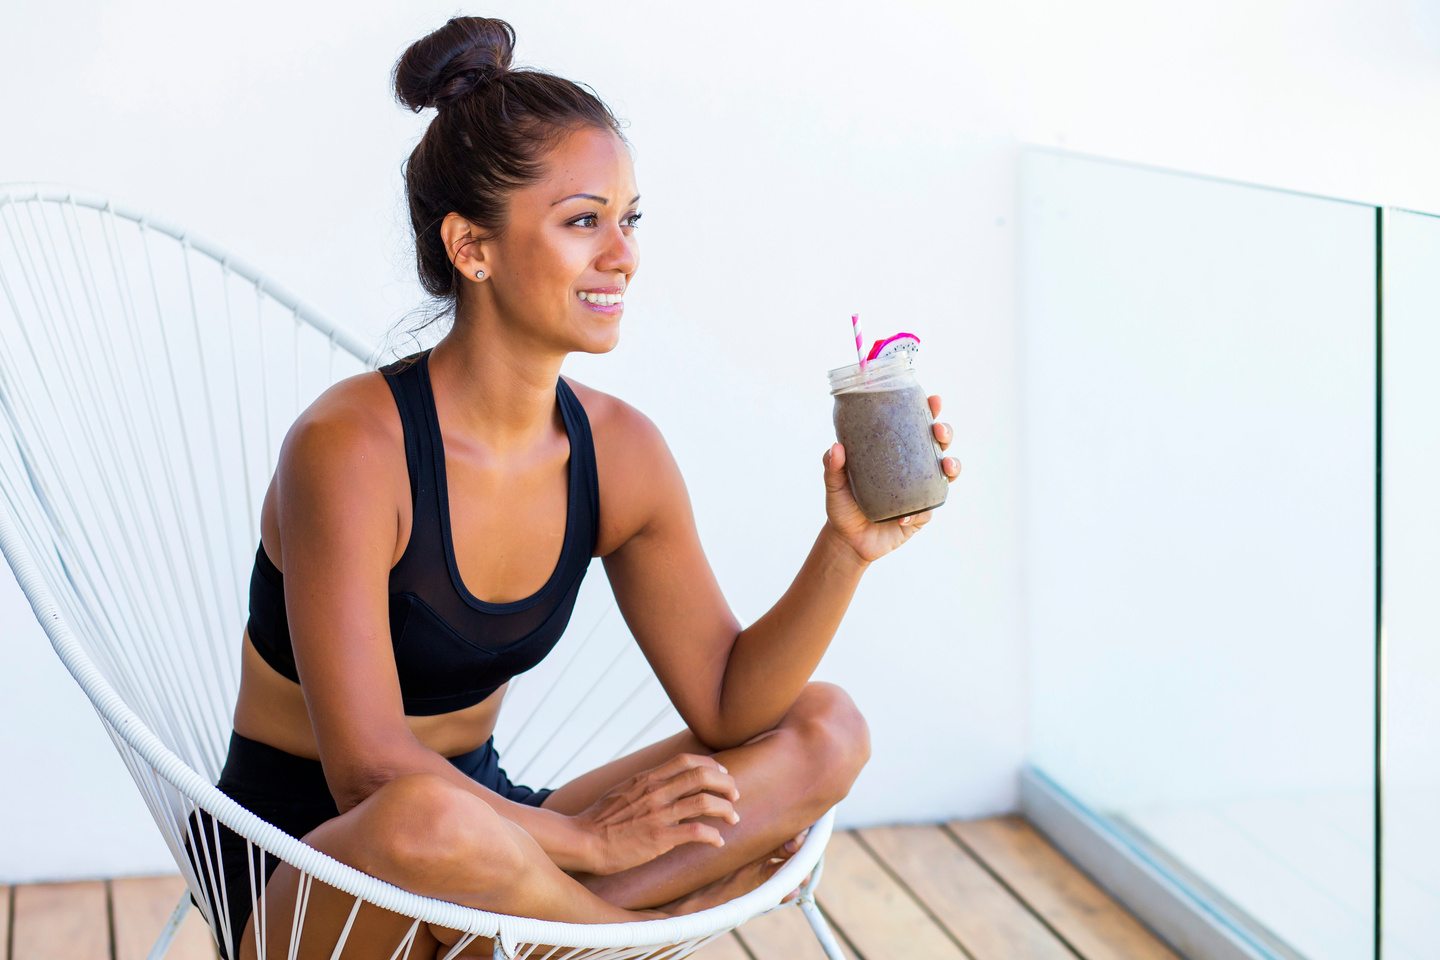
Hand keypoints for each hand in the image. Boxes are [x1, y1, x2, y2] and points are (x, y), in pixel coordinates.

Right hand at [573, 753, 739, 875]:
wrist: (583, 840)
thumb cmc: (602, 819)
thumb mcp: (625, 790)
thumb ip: (647, 784)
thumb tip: (668, 782)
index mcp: (648, 779)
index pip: (687, 761)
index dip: (711, 765)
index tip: (723, 774)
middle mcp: (655, 792)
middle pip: (702, 776)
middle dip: (726, 784)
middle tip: (735, 795)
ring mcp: (658, 814)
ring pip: (704, 802)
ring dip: (726, 809)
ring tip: (733, 818)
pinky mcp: (658, 838)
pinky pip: (695, 832)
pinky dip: (713, 836)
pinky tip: (718, 841)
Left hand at [823, 394, 960, 563]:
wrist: (848, 540)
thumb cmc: (843, 505)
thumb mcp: (834, 484)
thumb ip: (832, 466)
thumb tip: (836, 448)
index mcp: (896, 452)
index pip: (915, 426)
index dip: (928, 411)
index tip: (934, 400)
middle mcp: (913, 468)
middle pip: (938, 444)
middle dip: (945, 433)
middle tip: (939, 430)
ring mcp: (921, 490)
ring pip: (946, 473)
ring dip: (952, 466)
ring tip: (945, 465)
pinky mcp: (921, 514)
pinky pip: (928, 509)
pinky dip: (920, 511)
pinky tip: (906, 515)